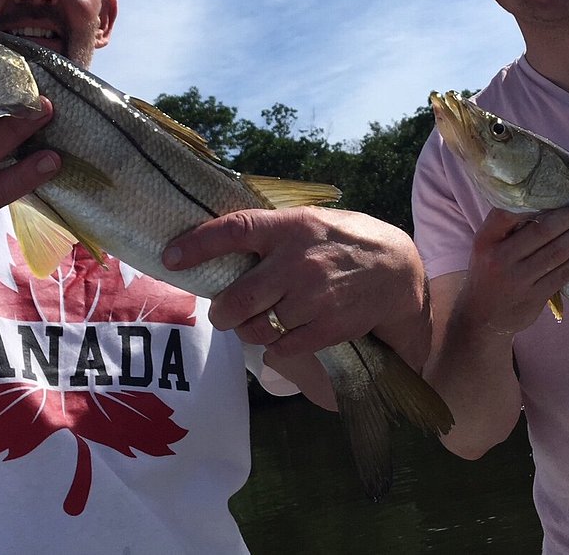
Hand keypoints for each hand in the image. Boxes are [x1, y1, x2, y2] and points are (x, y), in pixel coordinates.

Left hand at [162, 206, 428, 362]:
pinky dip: (275, 347)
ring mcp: (314, 297)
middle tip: (223, 314)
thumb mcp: (310, 221)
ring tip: (256, 323)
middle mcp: (298, 261)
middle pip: (238, 298)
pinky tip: (280, 337)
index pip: (235, 230)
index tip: (172, 257)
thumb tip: (221, 242)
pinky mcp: (328, 326)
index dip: (198, 244)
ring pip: (258, 328)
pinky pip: (283, 347)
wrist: (397, 269)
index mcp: (290, 227)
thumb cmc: (344, 241)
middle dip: (223, 312)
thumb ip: (272, 231)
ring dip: (249, 331)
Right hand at [458, 200, 568, 336]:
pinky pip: (565, 272)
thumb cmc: (488, 272)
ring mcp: (519, 279)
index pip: (509, 213)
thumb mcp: (486, 246)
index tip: (564, 192)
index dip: (538, 201)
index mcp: (486, 239)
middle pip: (542, 232)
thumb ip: (507, 227)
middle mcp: (500, 258)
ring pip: (558, 252)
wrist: (481, 317)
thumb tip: (546, 201)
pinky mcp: (535, 296)